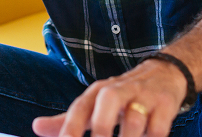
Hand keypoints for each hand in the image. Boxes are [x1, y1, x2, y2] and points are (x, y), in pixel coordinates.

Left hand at [32, 59, 186, 136]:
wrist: (164, 74)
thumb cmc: (120, 97)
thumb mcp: (94, 105)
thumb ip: (67, 120)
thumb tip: (36, 127)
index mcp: (97, 92)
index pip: (80, 107)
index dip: (70, 127)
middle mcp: (118, 91)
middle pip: (108, 102)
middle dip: (102, 127)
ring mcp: (143, 97)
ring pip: (136, 118)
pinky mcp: (165, 105)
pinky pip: (158, 128)